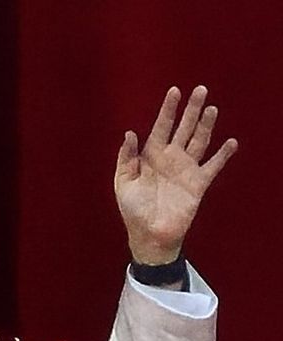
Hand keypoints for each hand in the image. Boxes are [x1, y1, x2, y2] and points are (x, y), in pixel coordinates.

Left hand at [114, 85, 237, 264]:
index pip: (161, 127)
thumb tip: (129, 133)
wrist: (149, 236)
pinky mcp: (198, 184)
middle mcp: (171, 159)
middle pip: (184, 128)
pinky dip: (223, 155)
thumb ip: (126, 158)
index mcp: (151, 157)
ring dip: (206, 125)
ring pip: (199, 141)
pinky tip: (231, 142)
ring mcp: (186, 170)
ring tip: (212, 108)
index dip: (168, 110)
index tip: (174, 91)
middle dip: (191, 110)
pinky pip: (213, 166)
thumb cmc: (133, 211)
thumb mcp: (123, 183)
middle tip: (200, 89)